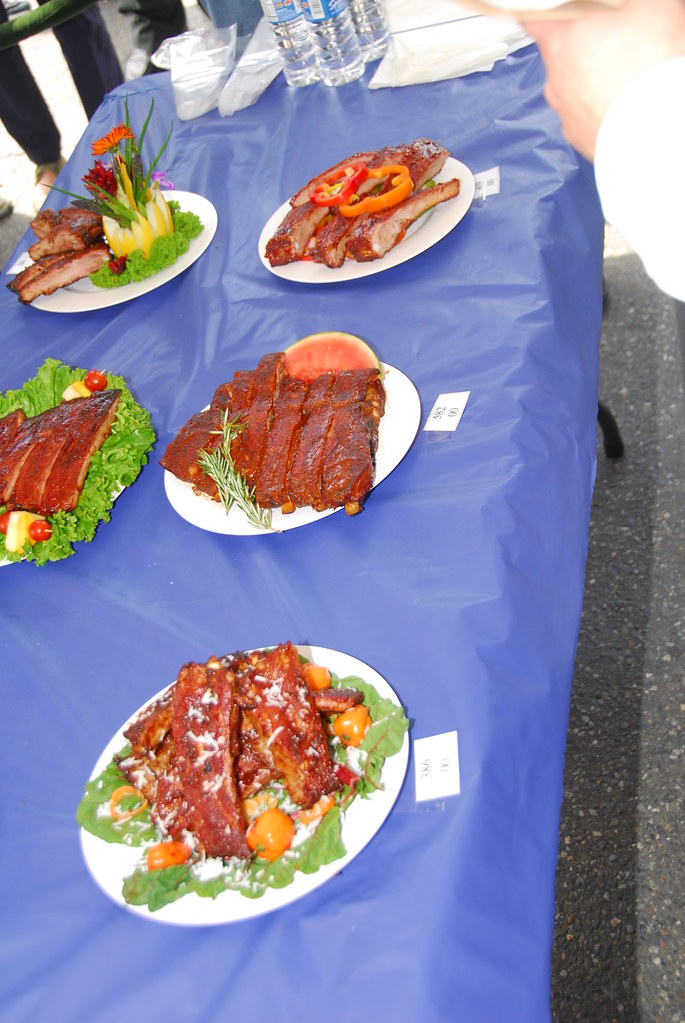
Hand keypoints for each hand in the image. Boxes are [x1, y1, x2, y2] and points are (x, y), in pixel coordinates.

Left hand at [521, 0, 684, 159]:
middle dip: (587, 50)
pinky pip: (590, 119)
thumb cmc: (646, 70)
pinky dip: (605, 111)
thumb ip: (631, 2)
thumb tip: (632, 4)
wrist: (654, 128)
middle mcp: (556, 82)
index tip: (549, 14)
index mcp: (561, 43)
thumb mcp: (650, 8)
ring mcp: (567, 115)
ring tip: (627, 77)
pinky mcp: (582, 140)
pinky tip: (627, 104)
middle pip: (564, 58)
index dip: (544, 15)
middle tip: (617, 43)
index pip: (536, 21)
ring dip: (596, 84)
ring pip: (577, 91)